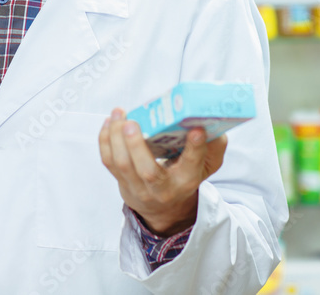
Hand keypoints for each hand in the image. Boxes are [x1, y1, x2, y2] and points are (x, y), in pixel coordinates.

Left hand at [98, 107, 227, 235]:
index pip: (192, 165)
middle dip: (136, 145)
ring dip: (115, 137)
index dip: (195, 148)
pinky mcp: (122, 182)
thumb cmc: (184, 175)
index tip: (196, 129)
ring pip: (123, 165)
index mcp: (187, 180)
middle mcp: (162, 188)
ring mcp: (139, 187)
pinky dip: (105, 140)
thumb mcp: (207, 164)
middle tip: (132, 122)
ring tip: (118, 113)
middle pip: (147, 171)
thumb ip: (214, 144)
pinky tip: (109, 122)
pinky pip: (109, 162)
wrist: (164, 206)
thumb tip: (206, 121)